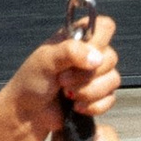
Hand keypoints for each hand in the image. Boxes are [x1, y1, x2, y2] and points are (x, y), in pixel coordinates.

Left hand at [0, 22, 119, 140]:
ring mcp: (95, 77)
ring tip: (68, 95)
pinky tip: (76, 107)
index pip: (105, 27)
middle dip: (87, 75)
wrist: (27, 114)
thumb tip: (96, 58)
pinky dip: (94, 106)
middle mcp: (90, 55)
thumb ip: (71, 52)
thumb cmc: (31, 82)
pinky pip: (111, 99)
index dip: (99, 41)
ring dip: (89, 92)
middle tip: (63, 80)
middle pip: (112, 57)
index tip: (84, 54)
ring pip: (113, 80)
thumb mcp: (46, 60)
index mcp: (78, 39)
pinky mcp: (98, 97)